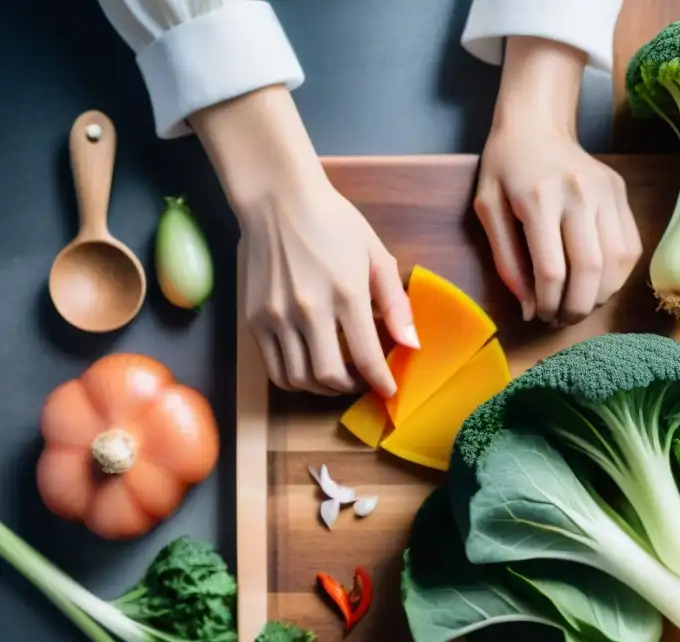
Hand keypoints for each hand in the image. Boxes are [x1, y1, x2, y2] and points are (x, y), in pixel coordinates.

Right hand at [239, 180, 416, 394]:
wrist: (277, 198)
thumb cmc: (333, 222)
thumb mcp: (375, 255)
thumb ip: (395, 304)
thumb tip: (411, 344)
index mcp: (345, 293)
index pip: (366, 358)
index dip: (381, 383)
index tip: (389, 391)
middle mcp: (308, 310)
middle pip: (329, 377)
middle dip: (351, 388)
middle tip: (363, 381)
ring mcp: (276, 317)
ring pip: (298, 380)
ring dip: (322, 389)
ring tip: (337, 376)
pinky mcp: (254, 319)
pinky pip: (274, 368)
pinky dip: (295, 379)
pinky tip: (310, 366)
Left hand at [475, 37, 642, 324]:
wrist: (536, 124)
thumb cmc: (505, 168)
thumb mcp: (488, 210)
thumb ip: (506, 261)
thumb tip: (529, 309)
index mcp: (538, 198)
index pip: (552, 269)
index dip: (549, 303)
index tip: (540, 317)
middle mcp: (578, 194)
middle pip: (590, 270)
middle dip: (577, 307)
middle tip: (562, 320)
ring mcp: (606, 192)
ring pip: (617, 262)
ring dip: (601, 296)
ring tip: (580, 304)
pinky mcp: (621, 193)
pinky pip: (630, 247)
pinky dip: (618, 275)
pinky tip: (597, 283)